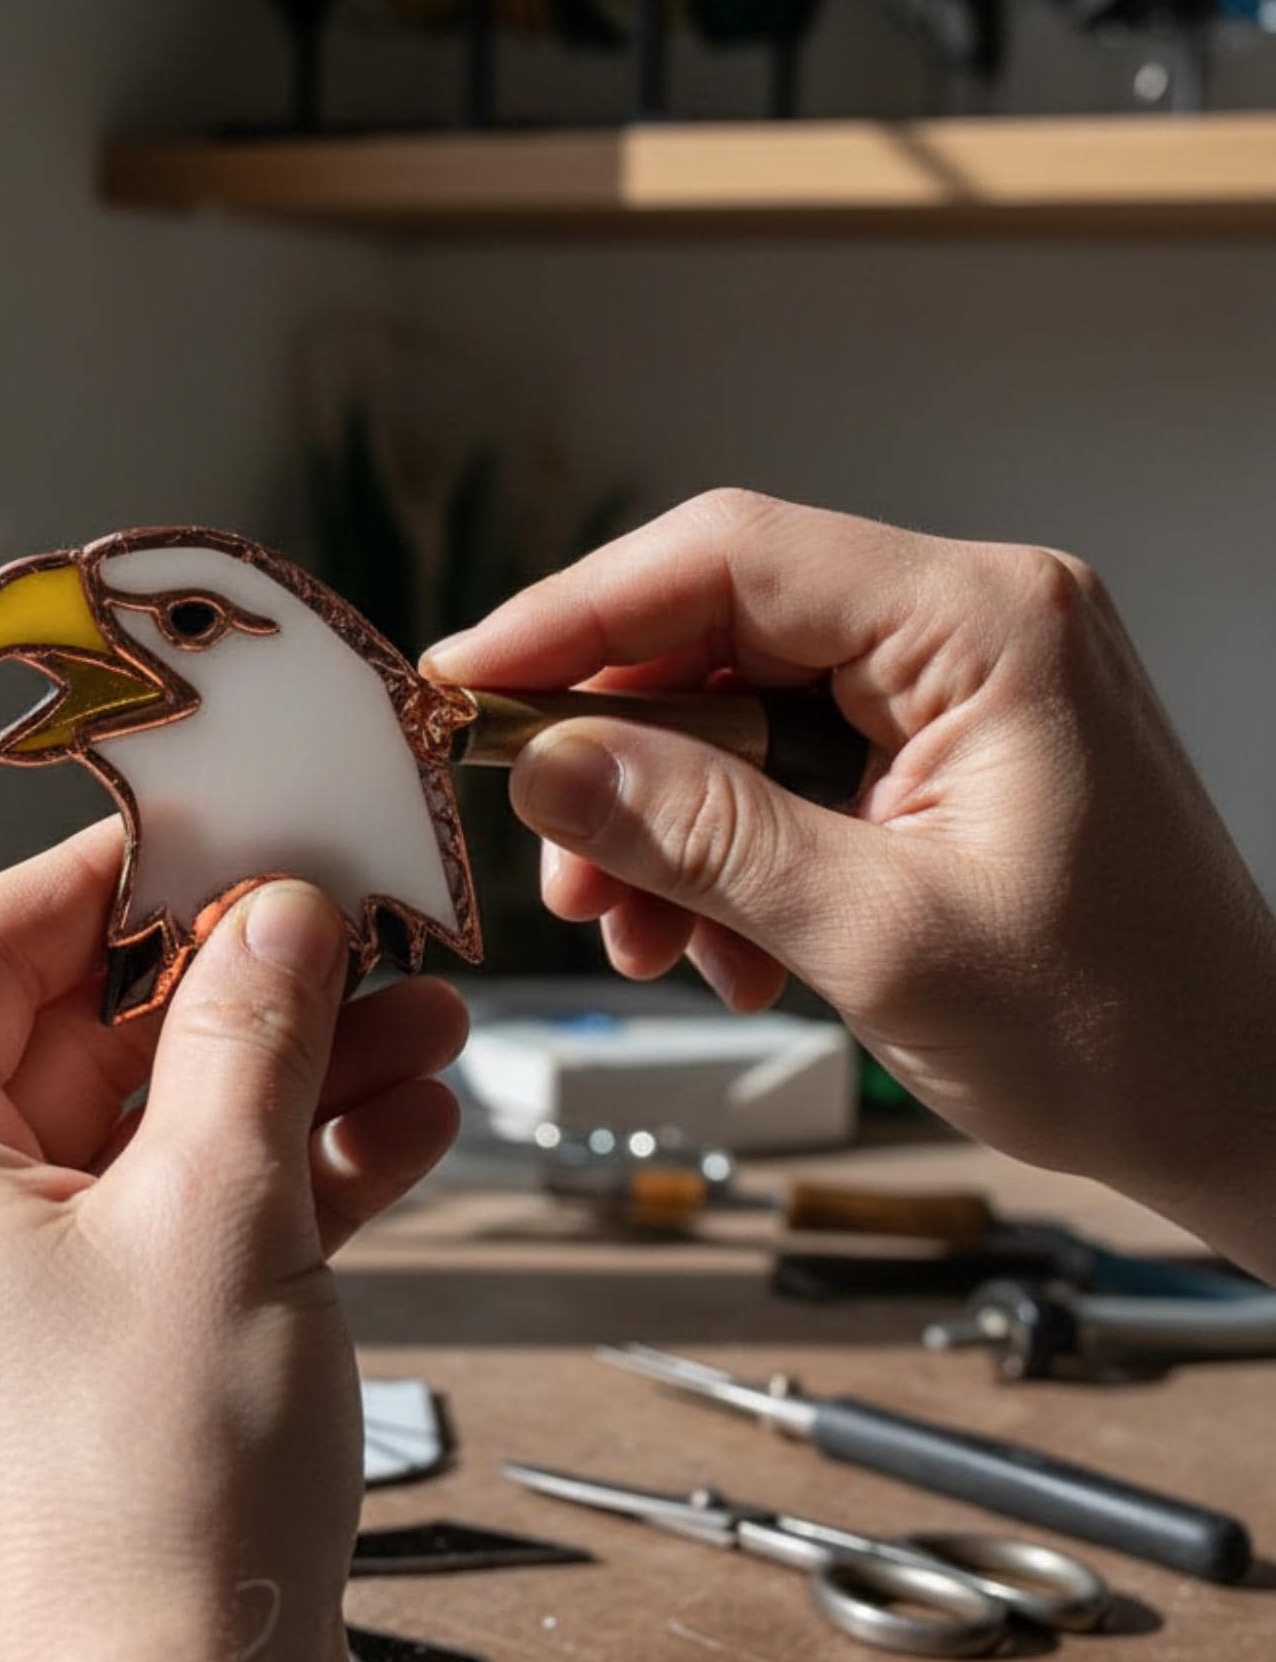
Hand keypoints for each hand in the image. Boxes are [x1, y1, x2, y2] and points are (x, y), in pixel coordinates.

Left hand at [0, 820, 466, 1661]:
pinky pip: (166, 1227)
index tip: (211, 826)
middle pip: (77, 1040)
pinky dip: (273, 1177)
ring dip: (281, 1080)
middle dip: (234, 987)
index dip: (101, 874)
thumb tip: (281, 912)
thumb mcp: (221, 1212)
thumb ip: (250, 1031)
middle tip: (348, 927)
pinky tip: (403, 1130)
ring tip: (418, 1028)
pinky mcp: (69, 1367)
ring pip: (143, 1136)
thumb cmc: (144, 1518)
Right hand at [426, 489, 1275, 1272]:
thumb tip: (545, 766)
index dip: (573, 613)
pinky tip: (722, 946)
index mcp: (982, 624)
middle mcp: (971, 623)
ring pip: (738, 711)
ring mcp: (960, 686)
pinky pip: (788, 769)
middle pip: (720, 632)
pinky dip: (729, 854)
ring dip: (666, 824)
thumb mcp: (878, 936)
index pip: (728, 556)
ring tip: (645, 938)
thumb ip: (701, 836)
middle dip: (618, 756)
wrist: (1240, 1105)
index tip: (464, 687)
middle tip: (558, 870)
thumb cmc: (1116, 1029)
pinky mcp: (945, 750)